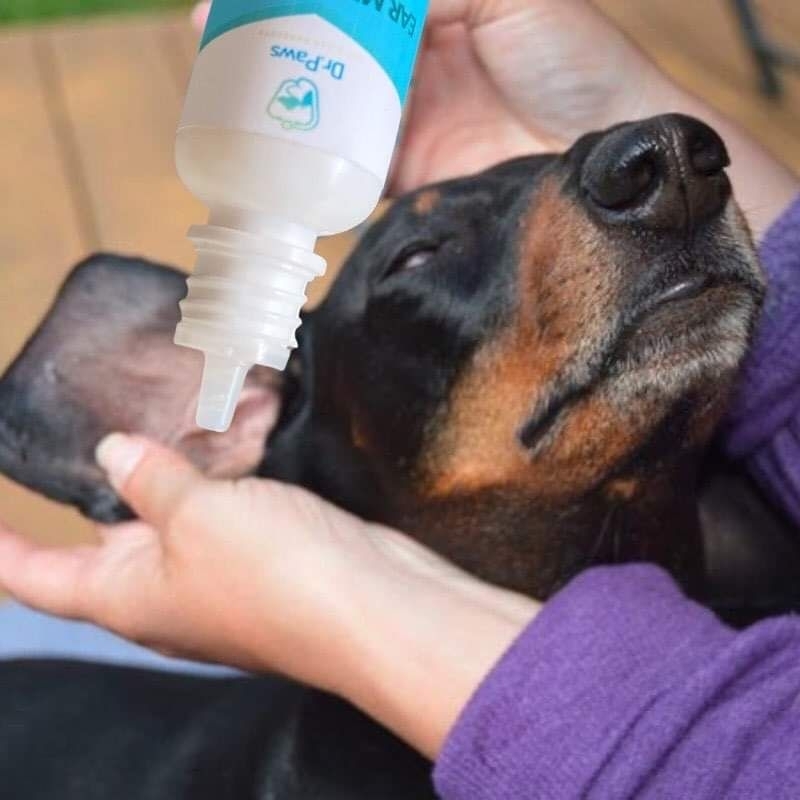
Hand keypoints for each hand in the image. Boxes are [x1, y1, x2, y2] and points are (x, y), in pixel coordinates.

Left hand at [0, 434, 537, 756]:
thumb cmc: (273, 573)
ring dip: (164, 473)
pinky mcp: (264, 553)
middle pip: (108, 539)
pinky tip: (226, 437)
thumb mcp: (197, 516)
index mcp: (128, 595)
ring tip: (154, 417)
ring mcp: (218, 574)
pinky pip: (224, 511)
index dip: (0, 547)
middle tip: (86, 427)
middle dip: (95, 487)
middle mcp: (166, 590)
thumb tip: (114, 452)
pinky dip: (216, 477)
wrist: (371, 603)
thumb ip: (151, 479)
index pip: (36, 576)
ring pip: (173, 517)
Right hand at [191, 0, 796, 234]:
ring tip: (217, 88)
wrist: (599, 157)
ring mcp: (399, 119)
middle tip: (210, 34)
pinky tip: (266, 151)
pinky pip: (342, 165)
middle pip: (319, 42)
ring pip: (320, 102)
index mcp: (427, 8)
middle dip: (260, 35)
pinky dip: (304, 162)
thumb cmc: (572, 61)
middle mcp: (406, 61)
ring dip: (270, 96)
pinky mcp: (402, 174)